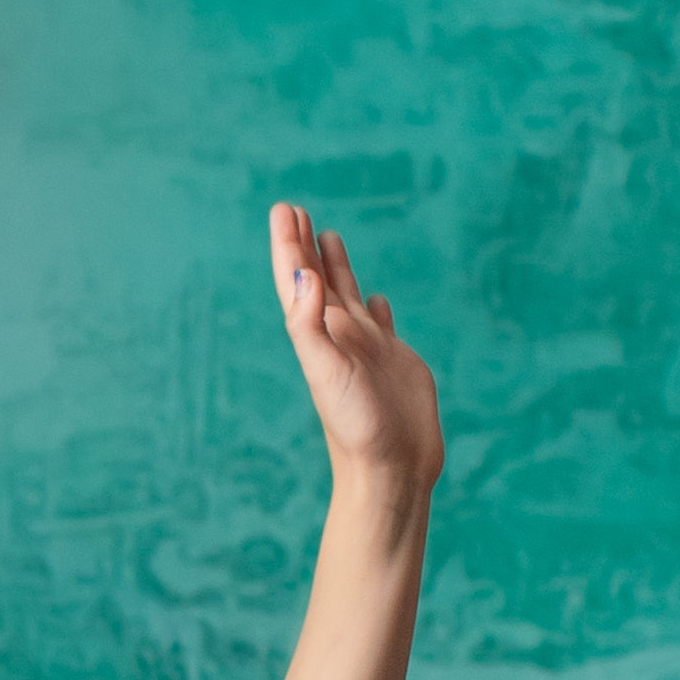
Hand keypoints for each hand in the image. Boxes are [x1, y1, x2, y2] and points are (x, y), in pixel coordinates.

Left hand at [270, 199, 441, 496]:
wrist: (392, 468)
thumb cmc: (357, 427)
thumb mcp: (328, 373)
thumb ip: (310, 326)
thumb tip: (303, 277)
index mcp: (317, 337)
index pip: (297, 282)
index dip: (289, 247)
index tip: (284, 210)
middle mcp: (339, 338)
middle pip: (317, 281)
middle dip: (304, 247)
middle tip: (294, 210)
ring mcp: (367, 349)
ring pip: (348, 297)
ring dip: (336, 268)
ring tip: (327, 235)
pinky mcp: (395, 361)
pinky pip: (381, 324)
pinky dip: (375, 306)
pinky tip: (374, 297)